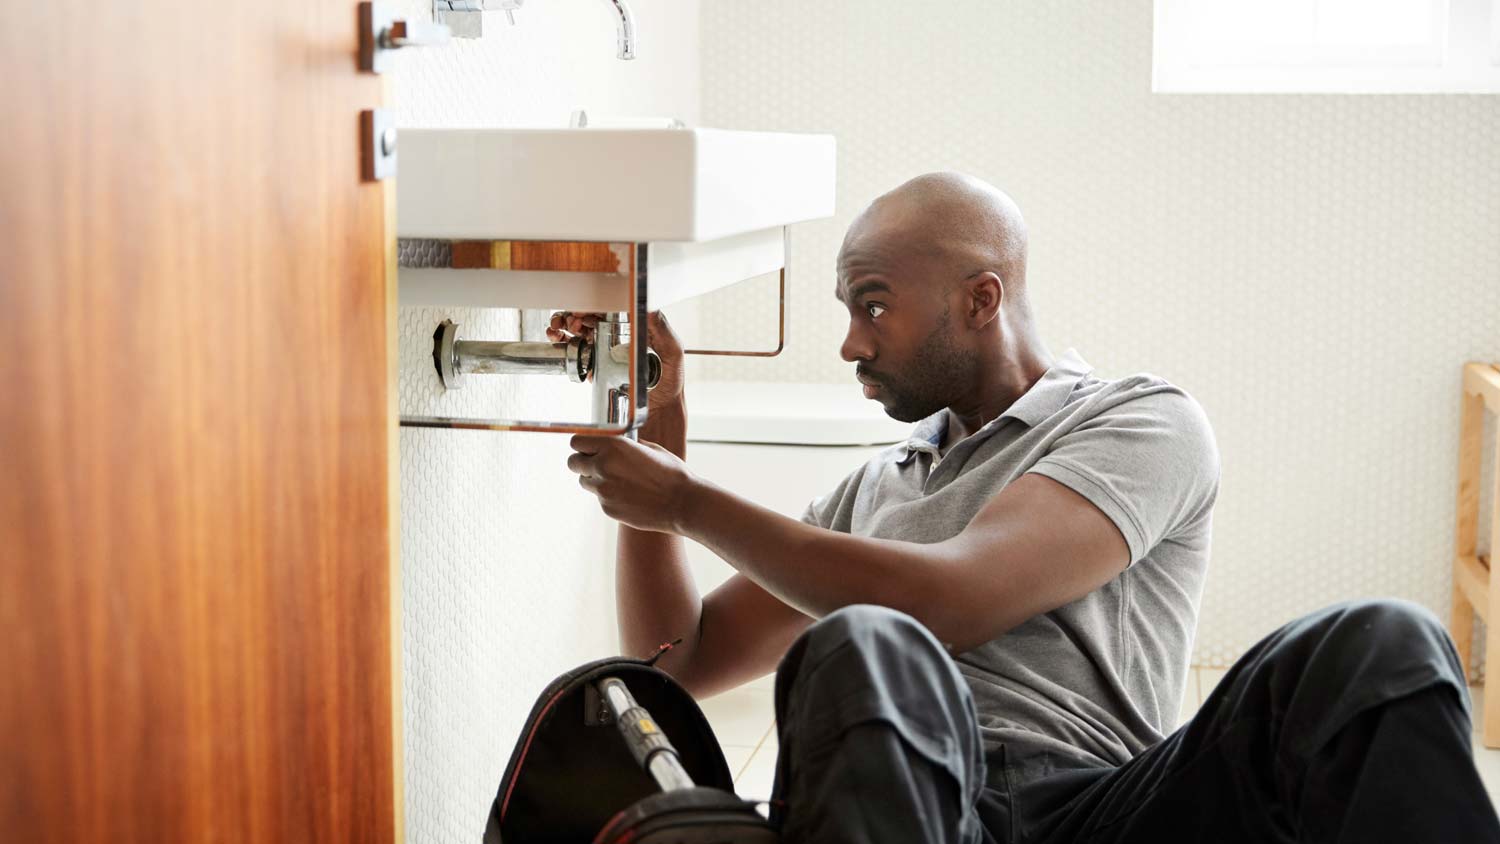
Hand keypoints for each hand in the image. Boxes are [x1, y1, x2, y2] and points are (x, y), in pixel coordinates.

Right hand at [546, 310, 684, 411]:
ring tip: (558, 330)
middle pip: (587, 316)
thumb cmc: (670, 380)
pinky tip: (558, 340)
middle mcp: (616, 334)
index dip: (591, 305)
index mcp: (632, 325)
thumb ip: (662, 329)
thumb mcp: (671, 351)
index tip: (582, 310)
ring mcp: (603, 350)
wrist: (660, 410)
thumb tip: (648, 307)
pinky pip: (574, 351)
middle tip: (570, 323)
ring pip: (576, 330)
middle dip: (572, 314)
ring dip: (562, 325)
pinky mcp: (595, 367)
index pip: (607, 307)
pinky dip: (562, 342)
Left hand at [567, 434, 697, 533]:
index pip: (577, 441)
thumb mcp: (650, 448)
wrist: (682, 503)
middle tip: (597, 464)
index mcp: (612, 446)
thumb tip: (615, 443)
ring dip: (594, 479)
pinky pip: (599, 498)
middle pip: (573, 463)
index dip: (583, 444)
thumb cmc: (671, 473)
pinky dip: (609, 496)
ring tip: (618, 480)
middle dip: (583, 462)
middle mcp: (602, 466)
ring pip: (584, 482)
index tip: (588, 448)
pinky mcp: (607, 508)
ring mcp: (603, 490)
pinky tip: (629, 495)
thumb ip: (626, 445)